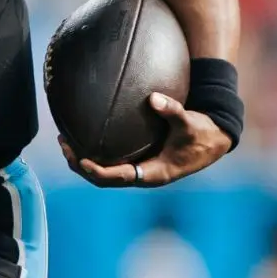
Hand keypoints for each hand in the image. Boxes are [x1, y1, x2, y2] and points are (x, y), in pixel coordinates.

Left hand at [58, 92, 234, 187]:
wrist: (212, 141)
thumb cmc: (200, 133)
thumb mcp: (189, 123)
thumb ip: (172, 111)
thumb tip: (154, 98)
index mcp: (154, 174)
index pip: (118, 177)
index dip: (97, 171)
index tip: (81, 159)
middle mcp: (143, 176)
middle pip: (104, 179)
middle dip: (81, 165)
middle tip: (64, 145)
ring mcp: (139, 170)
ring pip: (104, 173)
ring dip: (82, 160)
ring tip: (64, 140)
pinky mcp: (138, 161)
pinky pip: (110, 163)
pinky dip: (94, 153)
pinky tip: (81, 136)